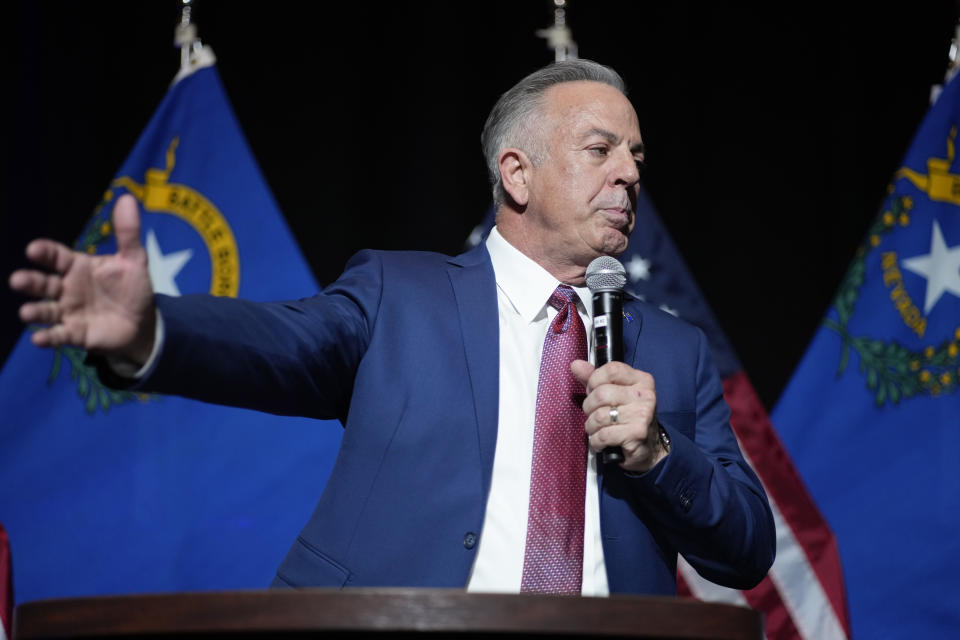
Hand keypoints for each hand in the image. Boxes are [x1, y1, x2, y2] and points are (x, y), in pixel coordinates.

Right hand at [9, 194, 156, 364]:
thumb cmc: (132, 289)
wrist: (143, 324)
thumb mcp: (134, 260)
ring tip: (27, 312)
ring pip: (45, 310)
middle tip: (18, 280)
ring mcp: (68, 312)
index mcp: (78, 268)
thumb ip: (128, 233)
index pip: (56, 257)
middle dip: (30, 282)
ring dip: (34, 311)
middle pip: (43, 284)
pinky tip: (40, 338)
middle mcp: (67, 289)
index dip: (45, 253)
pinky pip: (58, 336)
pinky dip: (48, 337)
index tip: (34, 249)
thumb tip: (127, 198)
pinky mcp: (75, 334)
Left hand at [571, 359, 667, 472]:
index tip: (593, 391)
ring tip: (597, 430)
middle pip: (601, 394)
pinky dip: (596, 441)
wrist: (649, 448)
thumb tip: (575, 365)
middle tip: (593, 415)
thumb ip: (594, 379)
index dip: (594, 381)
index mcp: (641, 380)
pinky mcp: (637, 434)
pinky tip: (601, 442)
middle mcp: (645, 395)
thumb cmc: (628, 418)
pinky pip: (604, 435)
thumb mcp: (614, 394)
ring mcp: (643, 414)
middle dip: (589, 407)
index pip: (611, 370)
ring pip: (600, 416)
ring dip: (591, 426)